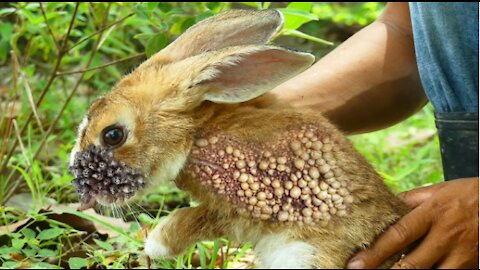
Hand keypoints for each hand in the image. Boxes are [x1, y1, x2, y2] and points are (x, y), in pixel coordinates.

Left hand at [346, 177, 478, 268]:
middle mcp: (445, 235)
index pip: (398, 234)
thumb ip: (409, 200)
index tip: (355, 263)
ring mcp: (461, 254)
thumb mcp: (436, 191)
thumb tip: (380, 206)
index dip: (375, 252)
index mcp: (432, 213)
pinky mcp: (472, 266)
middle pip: (412, 263)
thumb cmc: (465, 195)